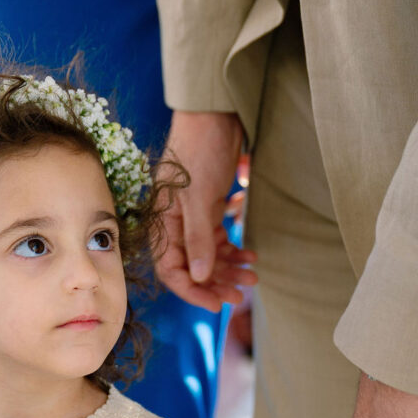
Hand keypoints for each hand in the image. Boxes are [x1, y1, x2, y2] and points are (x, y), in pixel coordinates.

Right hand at [153, 111, 257, 311]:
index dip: (192, 292)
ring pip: (208, 255)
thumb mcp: (200, 197)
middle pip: (192, 267)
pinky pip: (218, 238)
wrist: (214, 112)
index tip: (217, 305)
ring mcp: (192, 216)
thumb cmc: (200, 149)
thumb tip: (198, 277)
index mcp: (164, 223)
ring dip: (229, 268)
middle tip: (242, 293)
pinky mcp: (209, 207)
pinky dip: (233, 249)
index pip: (172, 271)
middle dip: (216, 283)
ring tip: (253, 276)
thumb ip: (198, 239)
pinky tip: (250, 254)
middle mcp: (175, 224)